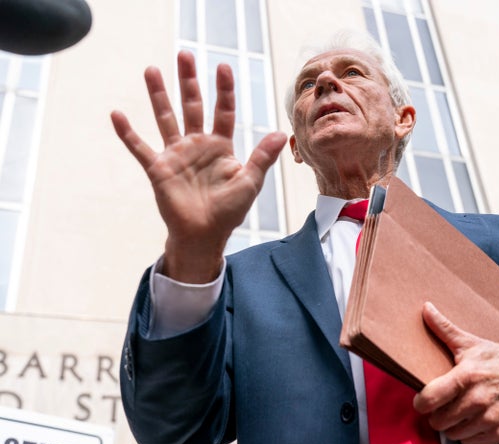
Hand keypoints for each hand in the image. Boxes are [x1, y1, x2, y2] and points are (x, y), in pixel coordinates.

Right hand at [110, 51, 286, 282]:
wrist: (204, 235)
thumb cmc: (229, 211)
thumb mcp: (250, 182)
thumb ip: (262, 157)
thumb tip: (281, 133)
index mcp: (220, 146)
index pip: (223, 111)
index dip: (223, 90)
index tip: (223, 67)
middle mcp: (196, 145)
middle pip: (192, 105)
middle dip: (188, 80)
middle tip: (185, 54)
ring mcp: (176, 155)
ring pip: (165, 118)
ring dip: (158, 95)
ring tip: (151, 70)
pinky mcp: (158, 169)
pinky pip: (140, 147)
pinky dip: (128, 132)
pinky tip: (117, 114)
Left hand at [413, 302, 498, 443]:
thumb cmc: (497, 359)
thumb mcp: (470, 343)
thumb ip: (444, 329)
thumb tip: (425, 308)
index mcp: (467, 375)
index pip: (431, 398)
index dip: (421, 402)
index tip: (421, 401)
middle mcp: (479, 399)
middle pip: (439, 421)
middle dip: (436, 415)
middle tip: (441, 406)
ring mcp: (491, 418)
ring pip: (454, 434)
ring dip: (451, 426)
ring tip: (456, 413)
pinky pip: (471, 443)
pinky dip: (468, 435)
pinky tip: (471, 421)